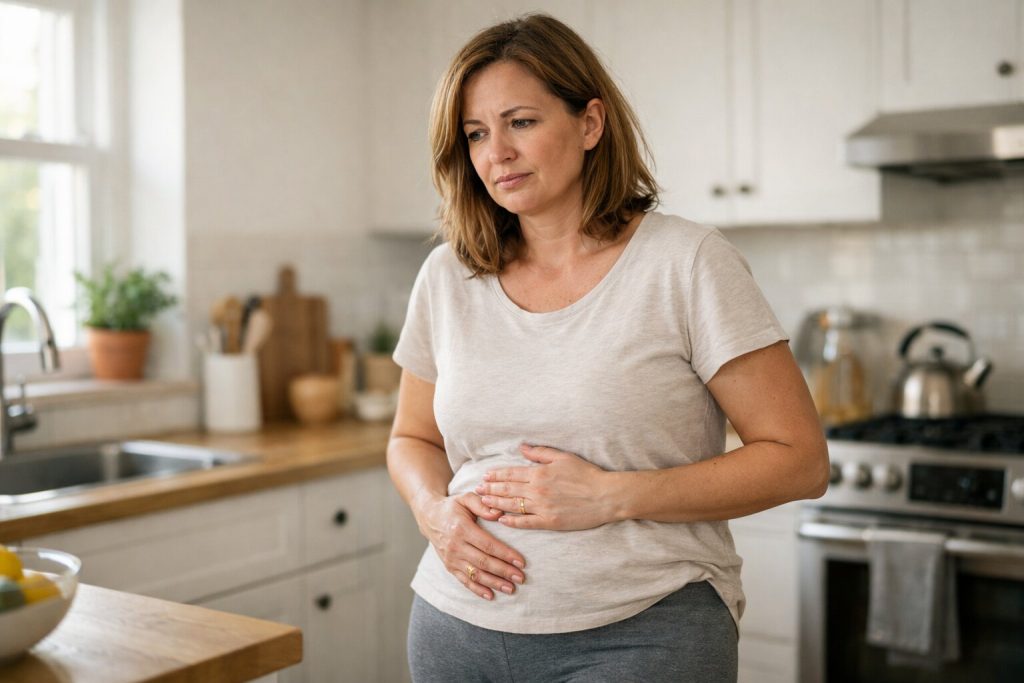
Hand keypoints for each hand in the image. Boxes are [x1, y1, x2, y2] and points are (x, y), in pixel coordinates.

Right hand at [415, 492, 526, 599]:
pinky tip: (491, 595)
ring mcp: (451, 558)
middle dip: (504, 571)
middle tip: (521, 577)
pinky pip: (464, 581)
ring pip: (475, 574)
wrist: (430, 517)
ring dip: (494, 583)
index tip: (521, 561)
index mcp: (461, 528)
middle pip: (483, 562)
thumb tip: (499, 514)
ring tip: (511, 588)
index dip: (505, 554)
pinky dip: (477, 590)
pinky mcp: (449, 566)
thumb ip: (482, 504)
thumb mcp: (466, 498)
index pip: (487, 544)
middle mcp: (455, 545)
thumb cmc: (453, 507)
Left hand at [475, 444, 614, 530]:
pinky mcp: (550, 522)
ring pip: (513, 506)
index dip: (496, 476)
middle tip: (477, 490)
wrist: (606, 496)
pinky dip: (512, 522)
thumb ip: (540, 453)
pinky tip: (502, 520)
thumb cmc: (587, 474)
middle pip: (508, 490)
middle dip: (490, 489)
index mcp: (540, 472)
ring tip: (483, 502)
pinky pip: (526, 522)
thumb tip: (521, 448)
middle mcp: (538, 489)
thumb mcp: (563, 457)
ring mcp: (543, 507)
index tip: (485, 477)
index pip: (511, 473)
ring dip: (496, 504)